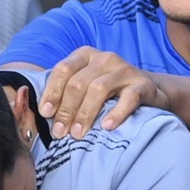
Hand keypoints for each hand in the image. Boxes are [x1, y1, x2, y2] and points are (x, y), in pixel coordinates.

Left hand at [40, 48, 167, 138]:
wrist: (149, 89)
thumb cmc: (109, 90)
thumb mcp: (85, 84)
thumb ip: (65, 91)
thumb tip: (41, 113)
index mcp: (85, 56)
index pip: (63, 70)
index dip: (52, 92)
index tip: (46, 114)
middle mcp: (104, 58)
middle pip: (78, 83)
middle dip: (66, 109)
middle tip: (60, 132)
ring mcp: (124, 70)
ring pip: (98, 89)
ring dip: (85, 114)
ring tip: (78, 134)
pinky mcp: (142, 85)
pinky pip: (128, 98)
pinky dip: (116, 113)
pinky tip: (107, 126)